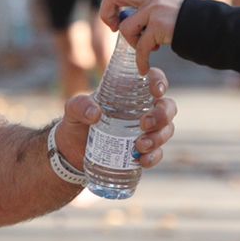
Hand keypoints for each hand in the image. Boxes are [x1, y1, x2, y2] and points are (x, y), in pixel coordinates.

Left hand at [50, 71, 178, 178]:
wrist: (72, 151)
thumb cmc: (77, 122)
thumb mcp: (73, 109)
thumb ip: (80, 106)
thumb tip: (95, 114)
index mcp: (129, 92)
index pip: (152, 79)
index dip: (159, 81)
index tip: (156, 91)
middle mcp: (143, 109)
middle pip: (167, 106)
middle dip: (162, 115)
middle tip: (145, 124)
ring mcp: (147, 131)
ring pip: (167, 130)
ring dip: (159, 138)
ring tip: (140, 146)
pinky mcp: (144, 151)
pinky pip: (158, 153)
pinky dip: (154, 157)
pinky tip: (142, 161)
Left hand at [99, 0, 186, 74]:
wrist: (214, 27)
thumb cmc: (191, 22)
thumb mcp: (168, 5)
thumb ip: (150, 5)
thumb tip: (126, 17)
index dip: (112, 4)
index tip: (118, 20)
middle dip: (106, 14)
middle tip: (115, 29)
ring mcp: (156, 8)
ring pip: (126, 27)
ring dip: (133, 43)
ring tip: (147, 48)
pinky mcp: (161, 26)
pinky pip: (141, 47)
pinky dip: (141, 61)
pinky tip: (144, 68)